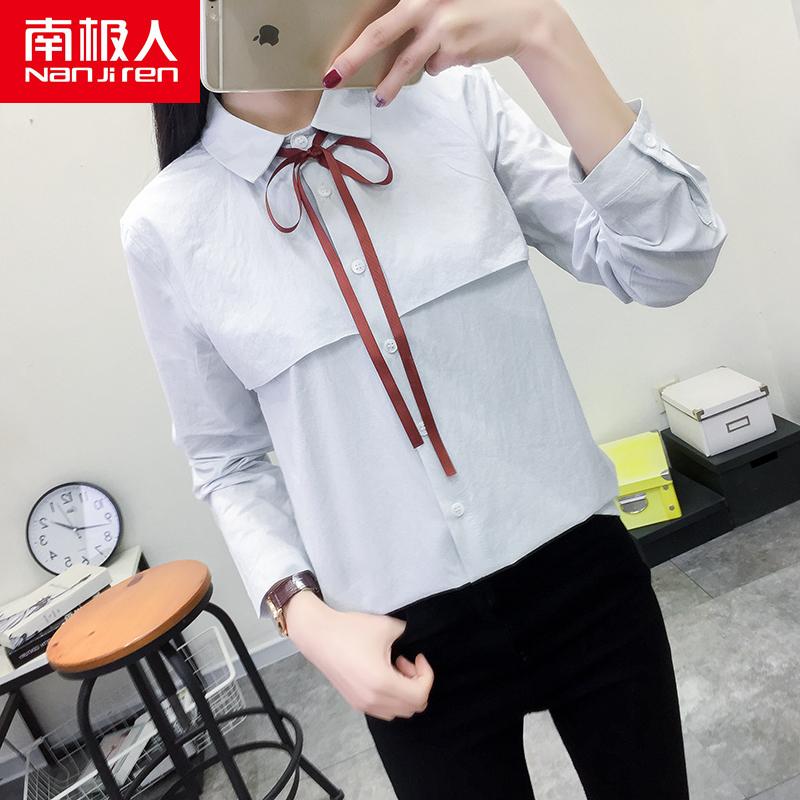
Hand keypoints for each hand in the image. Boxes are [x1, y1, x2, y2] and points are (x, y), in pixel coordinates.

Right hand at [284, 590, 433, 720]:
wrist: (318, 635)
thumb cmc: (351, 630)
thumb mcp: (386, 626)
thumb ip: (408, 634)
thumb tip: (416, 638)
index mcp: (383, 684)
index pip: (420, 695)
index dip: (426, 676)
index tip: (417, 657)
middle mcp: (373, 701)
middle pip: (412, 708)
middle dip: (417, 684)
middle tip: (406, 662)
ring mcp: (363, 705)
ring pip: (398, 712)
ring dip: (404, 692)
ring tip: (394, 668)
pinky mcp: (355, 703)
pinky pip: (384, 710)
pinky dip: (392, 697)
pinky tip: (382, 674)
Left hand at [322, 0, 563, 104]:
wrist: (523, 17)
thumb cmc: (480, 6)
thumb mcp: (444, 2)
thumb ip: (417, 16)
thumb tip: (388, 44)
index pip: (378, 14)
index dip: (355, 36)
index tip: (334, 56)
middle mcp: (425, 0)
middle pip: (379, 33)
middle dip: (352, 58)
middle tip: (332, 77)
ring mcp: (439, 23)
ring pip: (405, 61)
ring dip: (390, 85)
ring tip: (381, 98)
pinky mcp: (454, 46)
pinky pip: (434, 66)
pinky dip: (439, 66)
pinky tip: (458, 53)